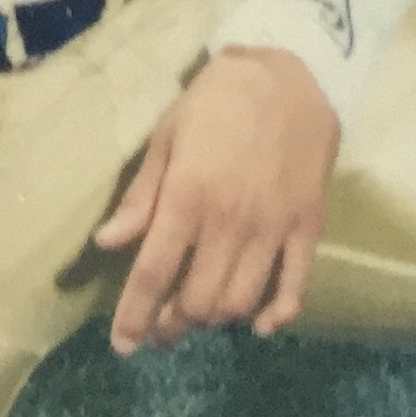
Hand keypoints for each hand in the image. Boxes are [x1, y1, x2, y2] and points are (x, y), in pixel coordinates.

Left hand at [95, 47, 339, 352]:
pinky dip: (277, 316)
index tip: (122, 344)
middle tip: (159, 324)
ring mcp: (273, 228)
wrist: (290, 72)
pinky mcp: (307, 228)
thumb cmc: (217, 99)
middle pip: (197, 300)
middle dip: (172, 323)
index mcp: (188, 196)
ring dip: (214, 320)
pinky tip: (260, 324)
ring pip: (240, 302)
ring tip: (197, 315)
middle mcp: (230, 222)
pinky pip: (295, 288)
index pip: (154, 272)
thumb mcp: (168, 135)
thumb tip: (107, 242)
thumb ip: (141, 195)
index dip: (134, 315)